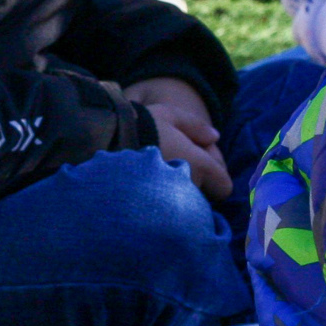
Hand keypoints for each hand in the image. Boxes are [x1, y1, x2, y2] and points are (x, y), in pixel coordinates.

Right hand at [124, 77, 231, 200]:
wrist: (102, 144)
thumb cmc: (140, 126)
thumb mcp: (169, 115)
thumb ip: (195, 125)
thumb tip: (215, 137)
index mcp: (200, 165)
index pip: (223, 186)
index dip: (215, 175)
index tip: (197, 164)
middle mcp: (189, 187)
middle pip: (204, 194)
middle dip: (195, 182)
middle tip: (173, 165)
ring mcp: (169, 202)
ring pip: (183, 203)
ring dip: (176, 192)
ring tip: (155, 176)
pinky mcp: (150, 210)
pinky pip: (165, 210)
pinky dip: (161, 202)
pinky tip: (145, 188)